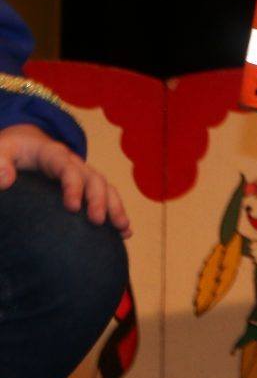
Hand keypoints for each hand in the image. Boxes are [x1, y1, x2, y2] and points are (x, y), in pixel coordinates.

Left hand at [0, 124, 131, 238]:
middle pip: (94, 178)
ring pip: (106, 188)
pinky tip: (124, 232)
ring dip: (116, 207)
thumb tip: (6, 180)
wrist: (23, 145)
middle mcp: (74, 163)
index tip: (72, 208)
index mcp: (53, 154)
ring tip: (123, 229)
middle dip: (99, 200)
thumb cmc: (9, 151)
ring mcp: (82, 175)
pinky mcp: (84, 187)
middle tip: (97, 221)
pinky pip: (106, 197)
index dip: (74, 186)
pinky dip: (117, 212)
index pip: (68, 168)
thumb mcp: (0, 151)